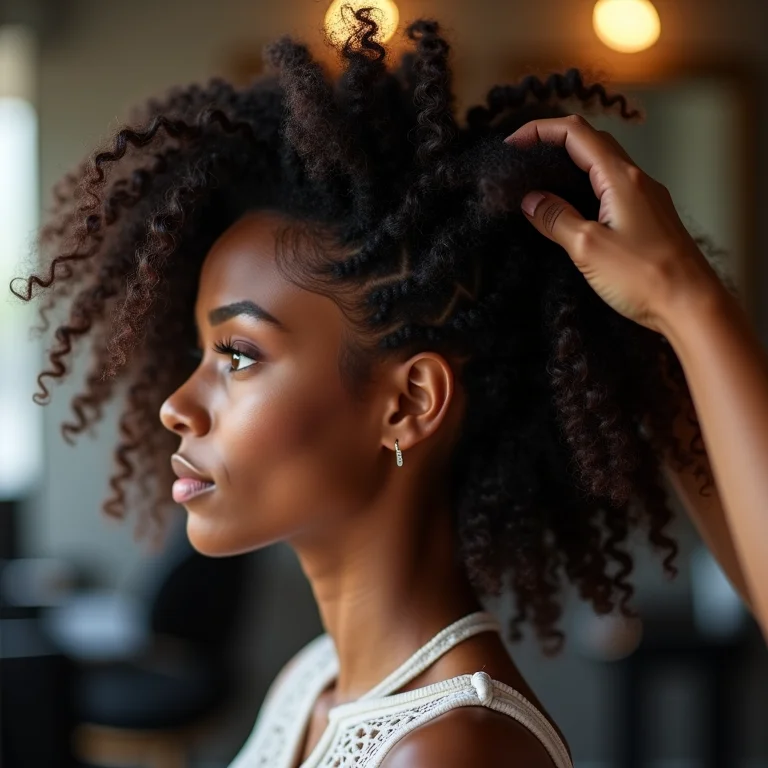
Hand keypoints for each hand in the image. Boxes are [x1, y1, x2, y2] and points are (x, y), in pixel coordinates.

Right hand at [504, 115, 721, 333]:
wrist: (692, 306)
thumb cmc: (646, 277)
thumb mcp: (587, 247)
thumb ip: (556, 219)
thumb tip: (531, 200)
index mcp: (621, 178)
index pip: (576, 133)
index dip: (540, 130)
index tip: (512, 145)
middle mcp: (636, 181)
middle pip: (590, 143)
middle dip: (553, 143)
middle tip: (522, 160)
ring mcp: (645, 200)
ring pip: (602, 167)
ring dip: (569, 166)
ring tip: (539, 182)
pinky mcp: (647, 220)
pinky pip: (611, 191)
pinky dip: (584, 189)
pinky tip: (571, 209)